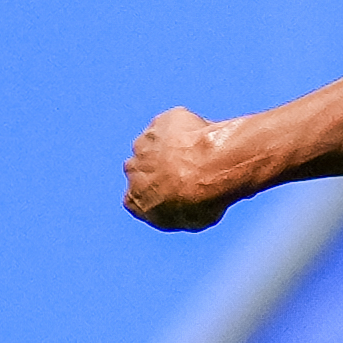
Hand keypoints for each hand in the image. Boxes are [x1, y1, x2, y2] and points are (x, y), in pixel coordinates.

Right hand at [124, 107, 240, 231]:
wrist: (210, 168)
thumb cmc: (202, 200)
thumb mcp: (192, 220)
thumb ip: (180, 211)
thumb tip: (189, 205)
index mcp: (134, 200)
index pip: (139, 198)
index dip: (159, 194)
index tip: (176, 192)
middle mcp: (133, 170)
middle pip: (143, 167)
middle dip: (161, 167)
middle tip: (189, 169)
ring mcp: (144, 143)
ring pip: (156, 142)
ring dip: (171, 145)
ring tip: (199, 153)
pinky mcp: (161, 121)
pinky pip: (172, 124)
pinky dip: (185, 128)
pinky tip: (203, 138)